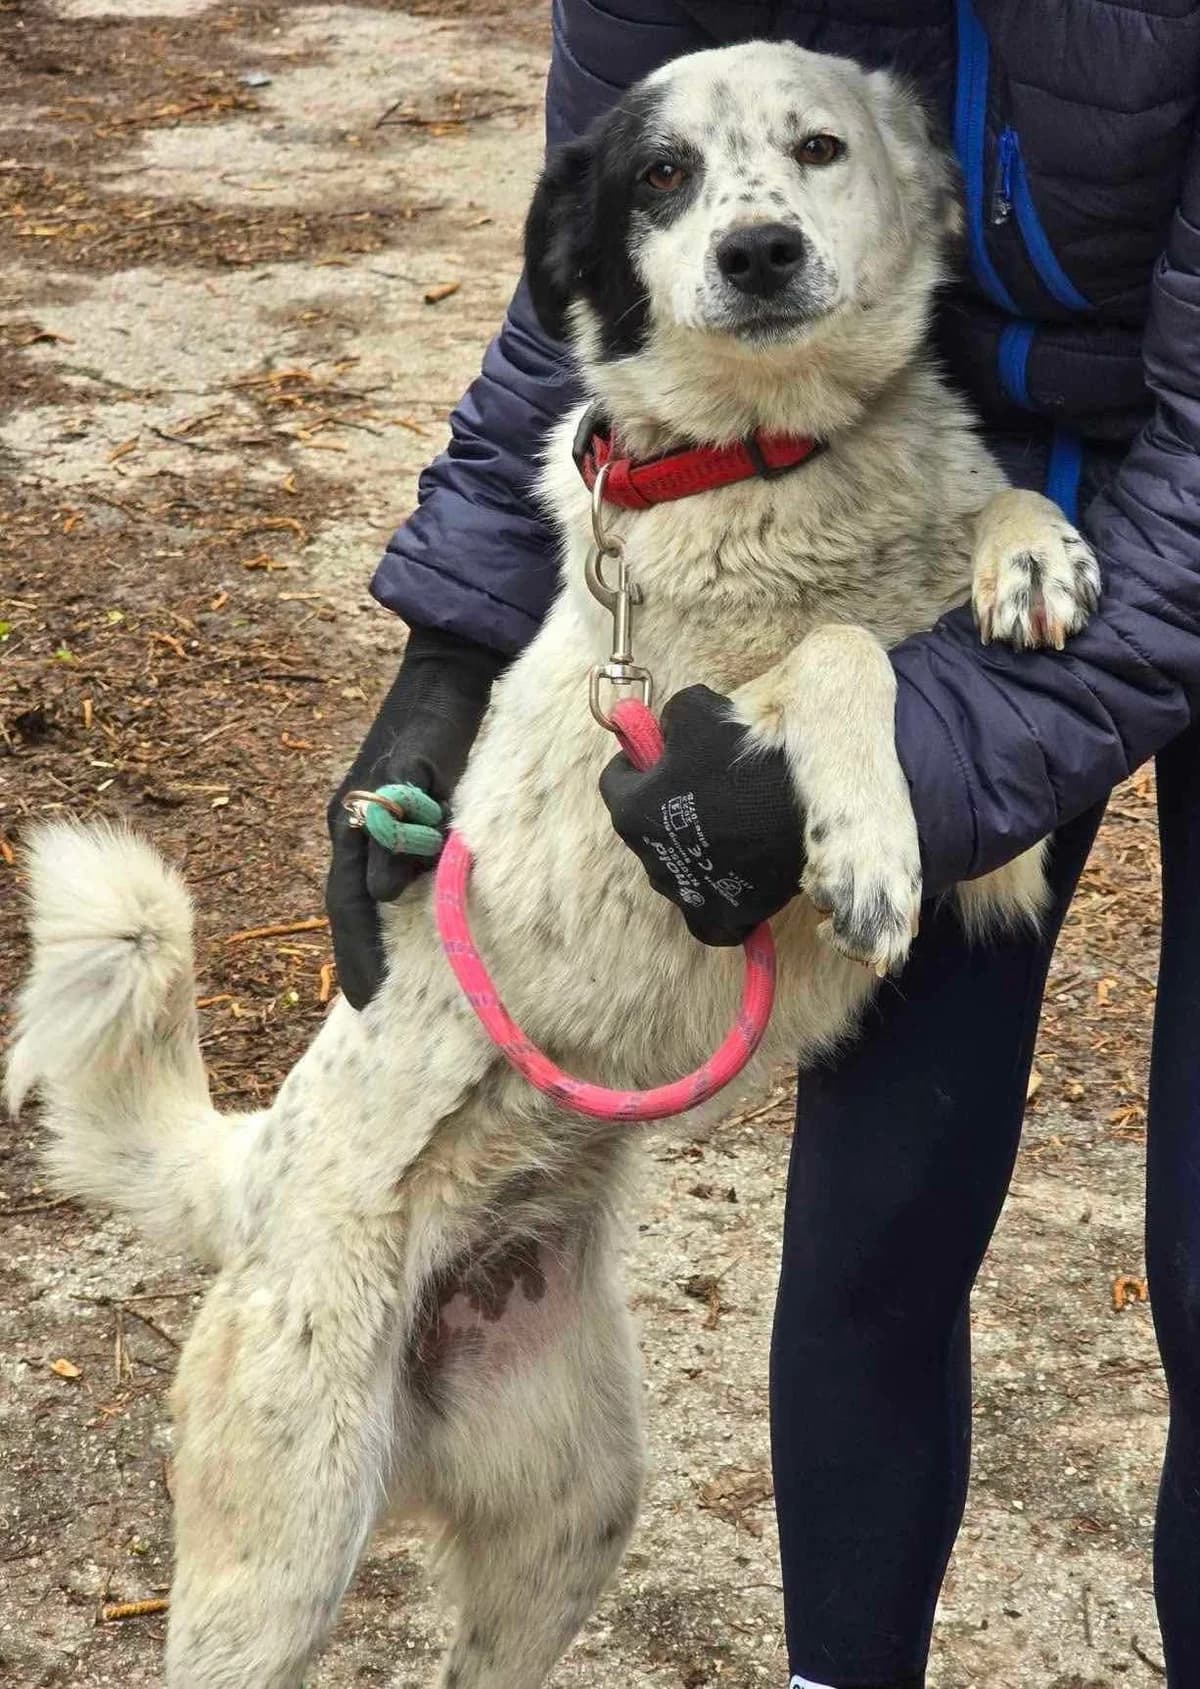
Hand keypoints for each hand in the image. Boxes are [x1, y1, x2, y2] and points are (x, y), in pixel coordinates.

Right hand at [326, 626, 505, 1008]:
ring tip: (389, 972)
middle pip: (349, 901)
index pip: (347, 901)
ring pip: (367, 885)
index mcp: (351, 817)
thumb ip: (401, 826)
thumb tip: (380, 893)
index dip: (355, 952)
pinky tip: (412, 918)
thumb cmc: (438, 718)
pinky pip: (390, 865)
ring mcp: (372, 814)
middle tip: (371, 1000)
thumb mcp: (420, 768)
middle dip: (359, 951)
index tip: (365, 999)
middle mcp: (353, 821)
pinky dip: (394, 899)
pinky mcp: (398, 807)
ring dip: (375, 930)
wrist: (450, 671)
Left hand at [598, 684, 804, 945]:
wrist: (809, 806)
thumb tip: (665, 731)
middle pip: (646, 826)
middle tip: (707, 786)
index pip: (617, 780)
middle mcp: (648, 859)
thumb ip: (669, 718)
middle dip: (666, 806)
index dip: (641, 761)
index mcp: (632, 811)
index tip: (668, 754)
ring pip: (677, 867)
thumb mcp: (697, 710)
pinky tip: (733, 875)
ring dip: (693, 847)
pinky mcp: (722, 917)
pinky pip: (706, 916)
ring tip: (734, 825)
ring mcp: (685, 894)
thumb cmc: (745, 756)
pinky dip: (714, 898)